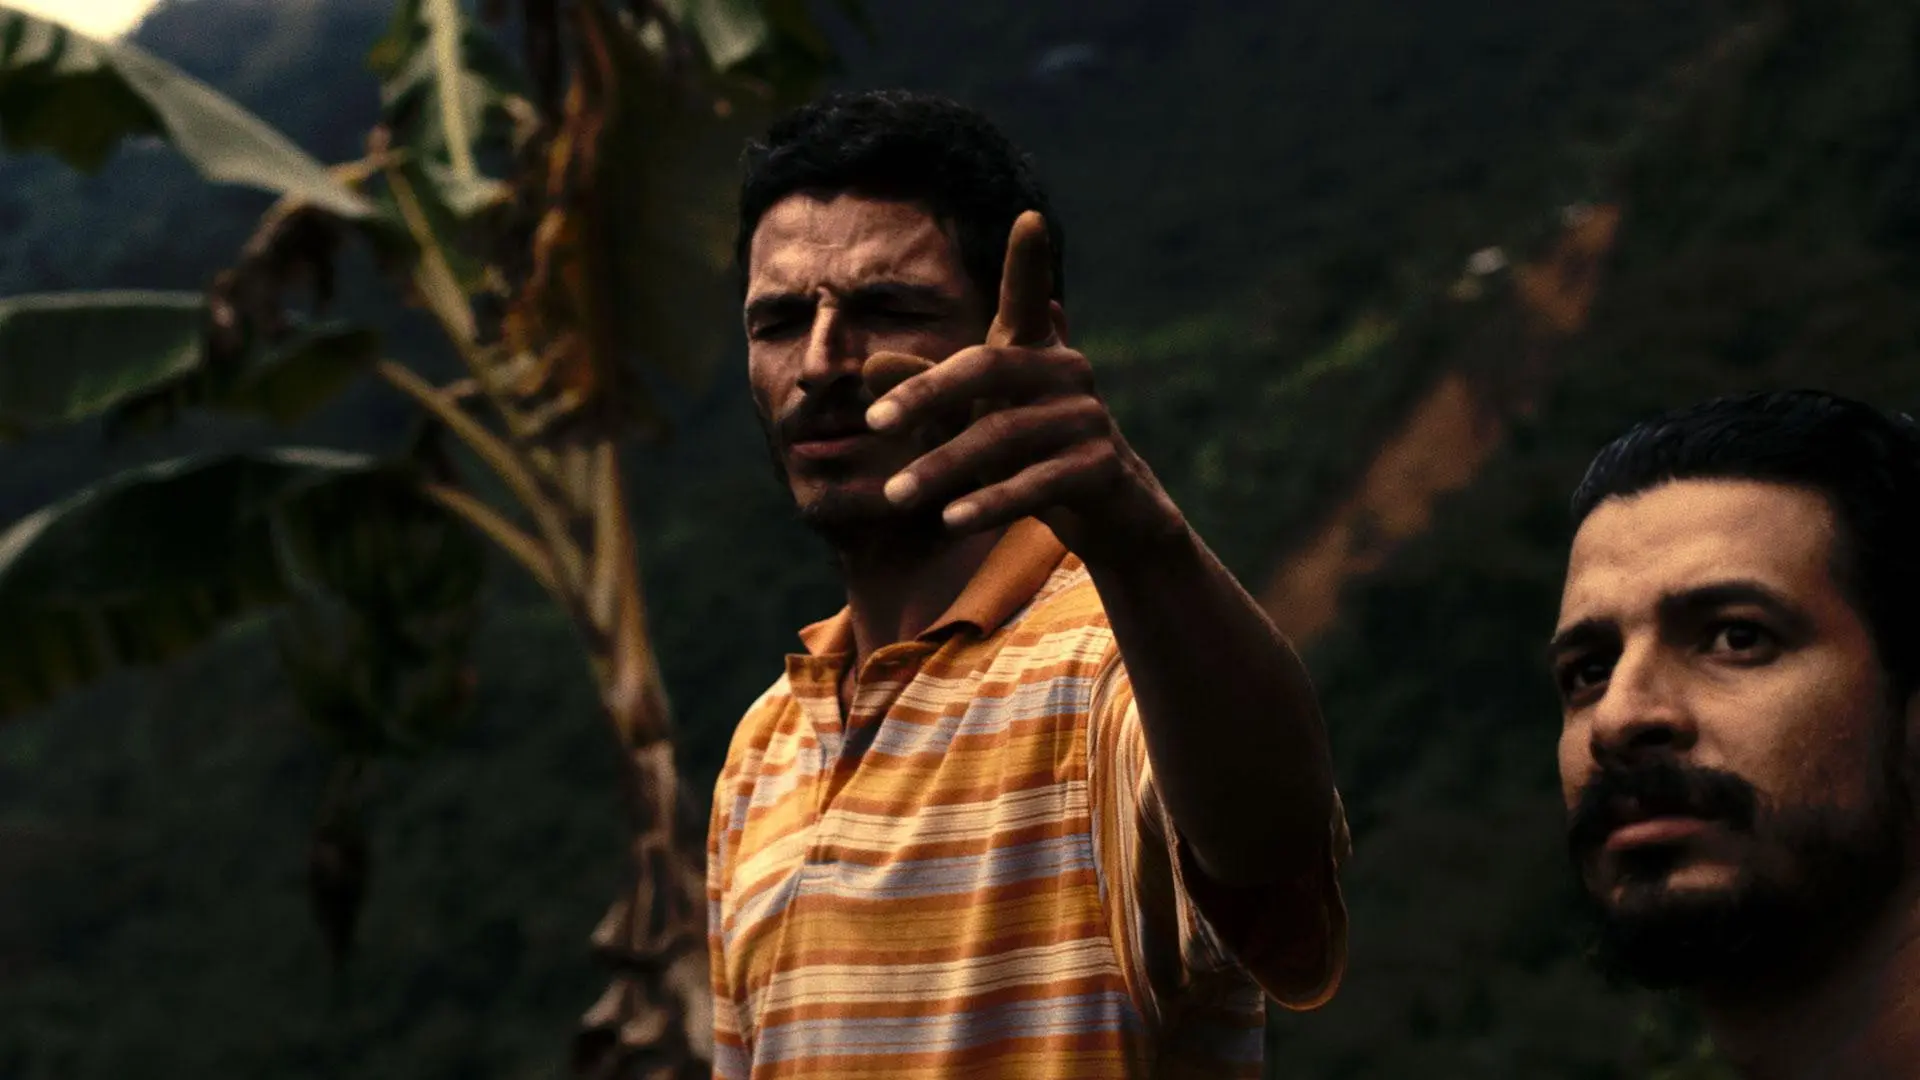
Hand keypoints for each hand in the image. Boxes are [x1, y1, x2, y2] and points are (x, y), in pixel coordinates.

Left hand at [864, 211, 1184, 562]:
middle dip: (926, 393)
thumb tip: (868, 365)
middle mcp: (1067, 373)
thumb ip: (927, 391)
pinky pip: (1036, 483)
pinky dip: (991, 501)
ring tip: (896, 495)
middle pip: (988, 369)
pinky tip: (951, 520)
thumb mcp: (974, 418)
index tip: (1029, 218)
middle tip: (874, 423)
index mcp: (1036, 352)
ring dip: (944, 467)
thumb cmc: (1029, 451)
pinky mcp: (1100, 467)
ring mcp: (1087, 419)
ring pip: (1002, 436)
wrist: (1109, 512)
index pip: (1027, 299)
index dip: (1029, 261)